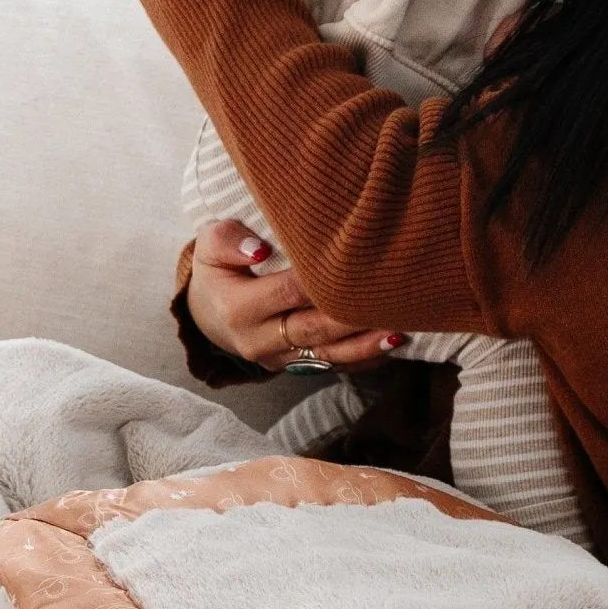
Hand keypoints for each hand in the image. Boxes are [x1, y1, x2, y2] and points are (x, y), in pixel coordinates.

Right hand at [186, 221, 400, 372]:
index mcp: (238, 308)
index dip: (322, 279)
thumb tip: (260, 249)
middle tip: (391, 298)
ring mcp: (278, 360)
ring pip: (328, 354)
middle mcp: (258, 340)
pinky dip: (363, 358)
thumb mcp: (208, 246)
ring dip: (365, 344)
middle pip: (315, 327)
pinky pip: (332, 366)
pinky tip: (391, 346)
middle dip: (353, 315)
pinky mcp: (294, 367)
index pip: (289, 291)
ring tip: (400, 331)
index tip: (355, 261)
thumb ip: (228, 240)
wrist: (207, 315)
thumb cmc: (217, 270)